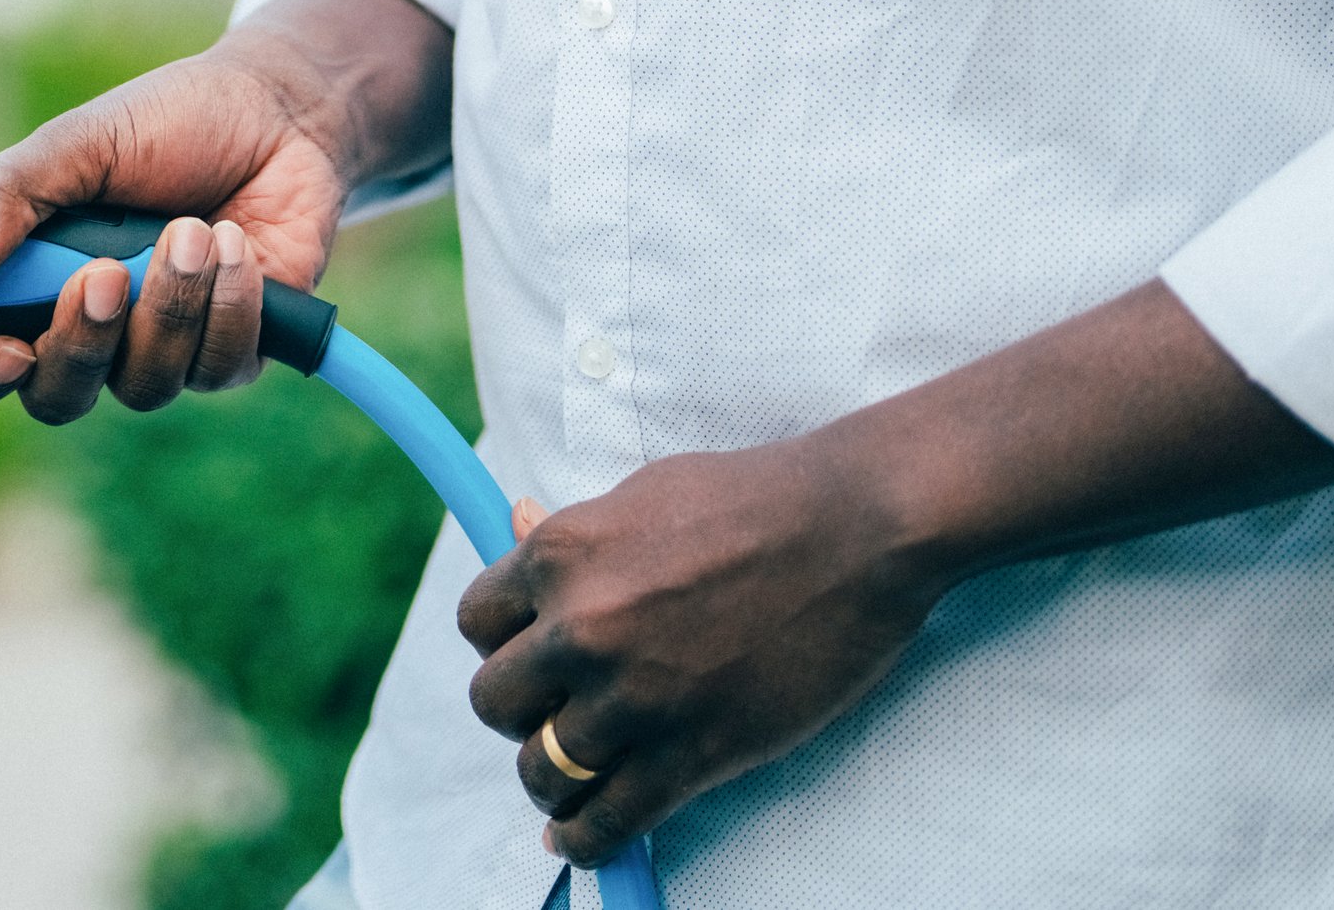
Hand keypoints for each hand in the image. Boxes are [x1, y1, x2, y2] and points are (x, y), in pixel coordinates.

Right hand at [0, 0, 449, 424]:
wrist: (277, 113)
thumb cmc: (165, 124)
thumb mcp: (75, 143)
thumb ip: (6, 198)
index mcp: (27, 284)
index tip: (5, 348)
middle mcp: (88, 331)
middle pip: (56, 398)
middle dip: (82, 343)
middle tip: (106, 274)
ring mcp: (159, 349)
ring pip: (144, 386)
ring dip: (169, 307)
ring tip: (193, 230)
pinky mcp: (229, 353)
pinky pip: (217, 369)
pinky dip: (227, 304)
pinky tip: (235, 244)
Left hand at [458, 446, 940, 860]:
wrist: (857, 531)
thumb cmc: (755, 499)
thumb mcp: (644, 494)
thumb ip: (574, 531)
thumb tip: (512, 520)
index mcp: (561, 554)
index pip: (476, 622)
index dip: (500, 644)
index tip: (529, 656)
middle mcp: (581, 627)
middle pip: (494, 703)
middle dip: (521, 711)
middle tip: (557, 710)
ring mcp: (634, 696)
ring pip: (541, 770)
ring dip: (553, 777)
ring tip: (575, 773)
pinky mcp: (690, 753)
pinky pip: (605, 821)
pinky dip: (585, 840)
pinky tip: (581, 835)